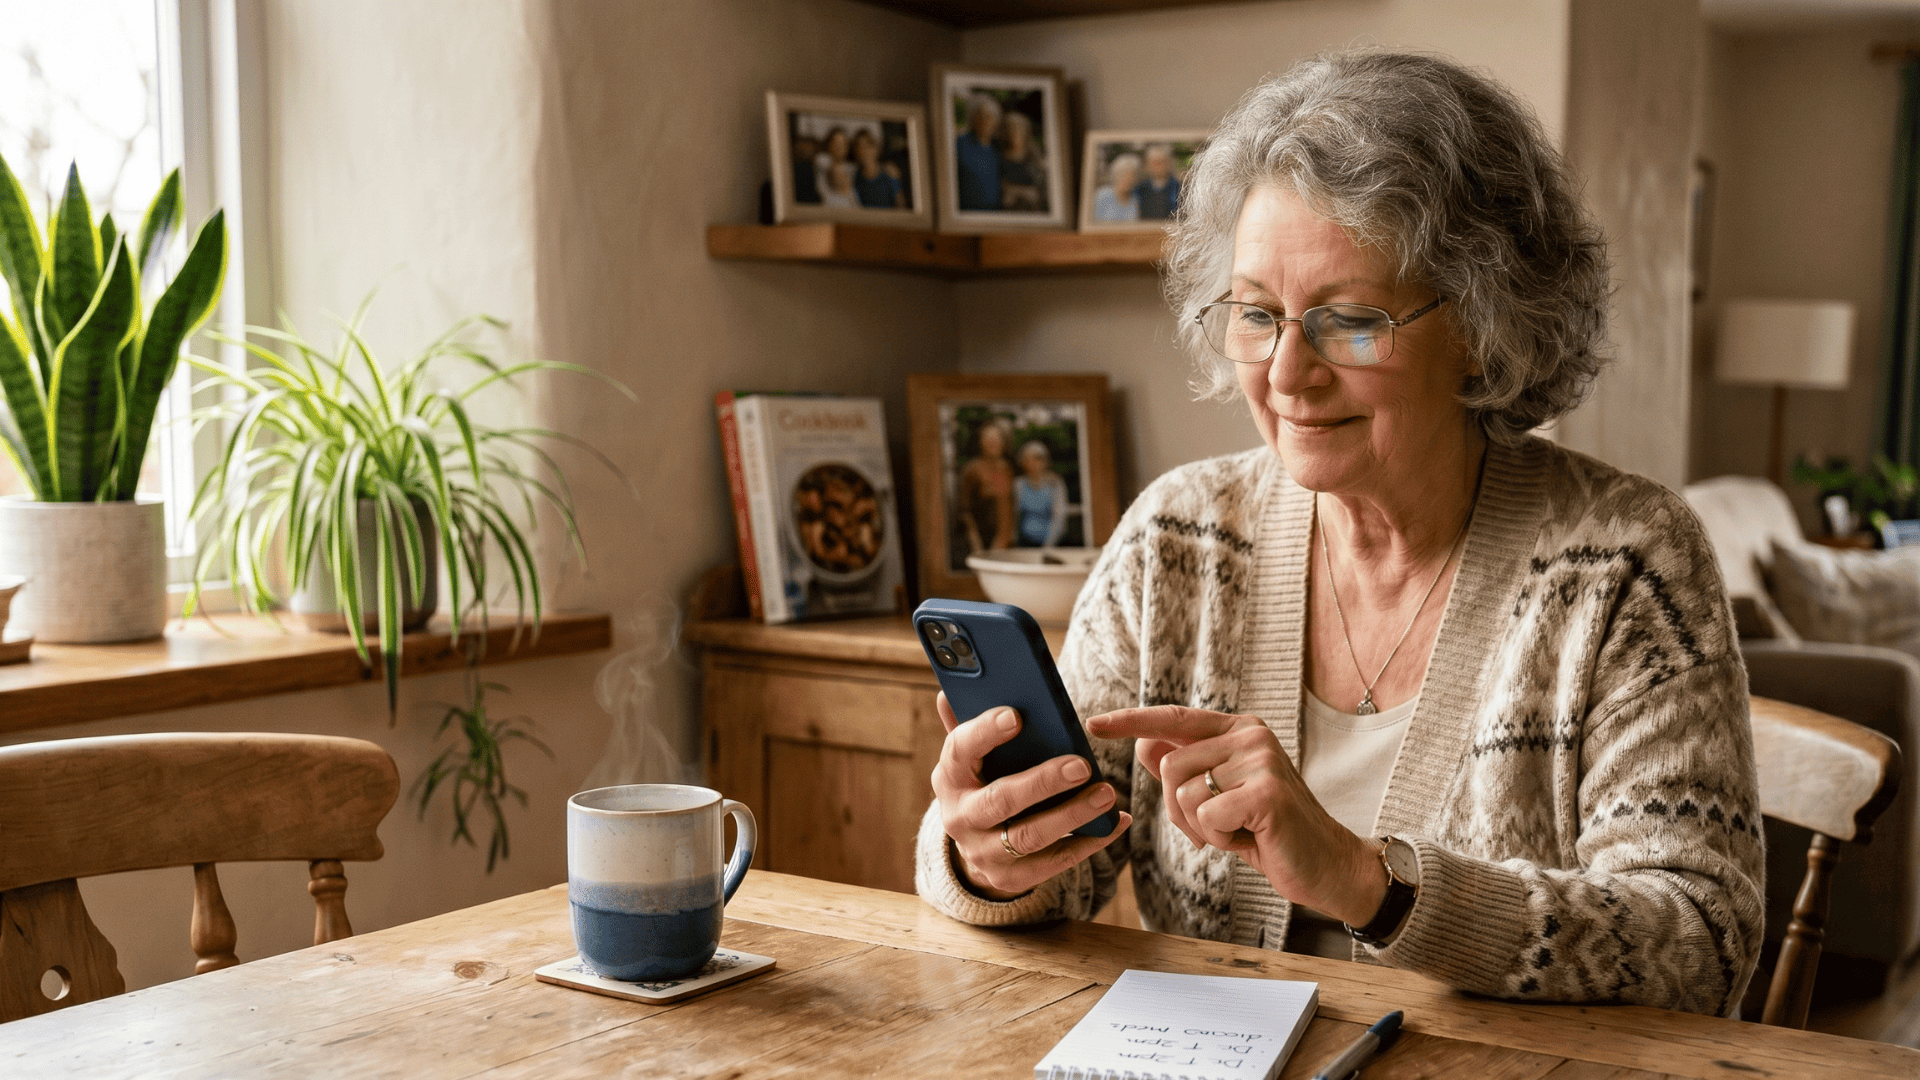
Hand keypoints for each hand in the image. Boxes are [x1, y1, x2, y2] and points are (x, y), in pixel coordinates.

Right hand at [931, 692, 1131, 900]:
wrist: (976, 846)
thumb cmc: (983, 783)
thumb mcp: (970, 757)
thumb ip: (968, 725)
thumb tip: (949, 691)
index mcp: (950, 776)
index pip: (960, 750)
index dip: (986, 732)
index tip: (1017, 716)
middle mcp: (959, 817)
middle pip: (1001, 800)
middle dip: (1043, 782)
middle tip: (1082, 764)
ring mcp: (983, 852)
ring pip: (1030, 836)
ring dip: (1072, 815)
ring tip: (1106, 793)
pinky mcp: (1010, 878)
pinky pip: (1054, 863)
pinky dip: (1089, 843)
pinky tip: (1116, 823)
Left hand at [1086, 706, 1384, 926]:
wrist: (1326, 865)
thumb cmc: (1271, 832)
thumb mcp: (1222, 796)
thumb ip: (1187, 767)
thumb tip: (1144, 745)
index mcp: (1239, 730)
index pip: (1173, 718)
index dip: (1130, 721)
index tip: (1093, 723)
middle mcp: (1250, 736)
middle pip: (1169, 766)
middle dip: (1180, 810)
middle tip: (1217, 828)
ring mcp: (1261, 760)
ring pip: (1183, 794)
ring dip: (1201, 827)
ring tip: (1238, 831)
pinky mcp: (1266, 792)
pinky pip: (1205, 817)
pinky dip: (1219, 839)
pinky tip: (1250, 839)